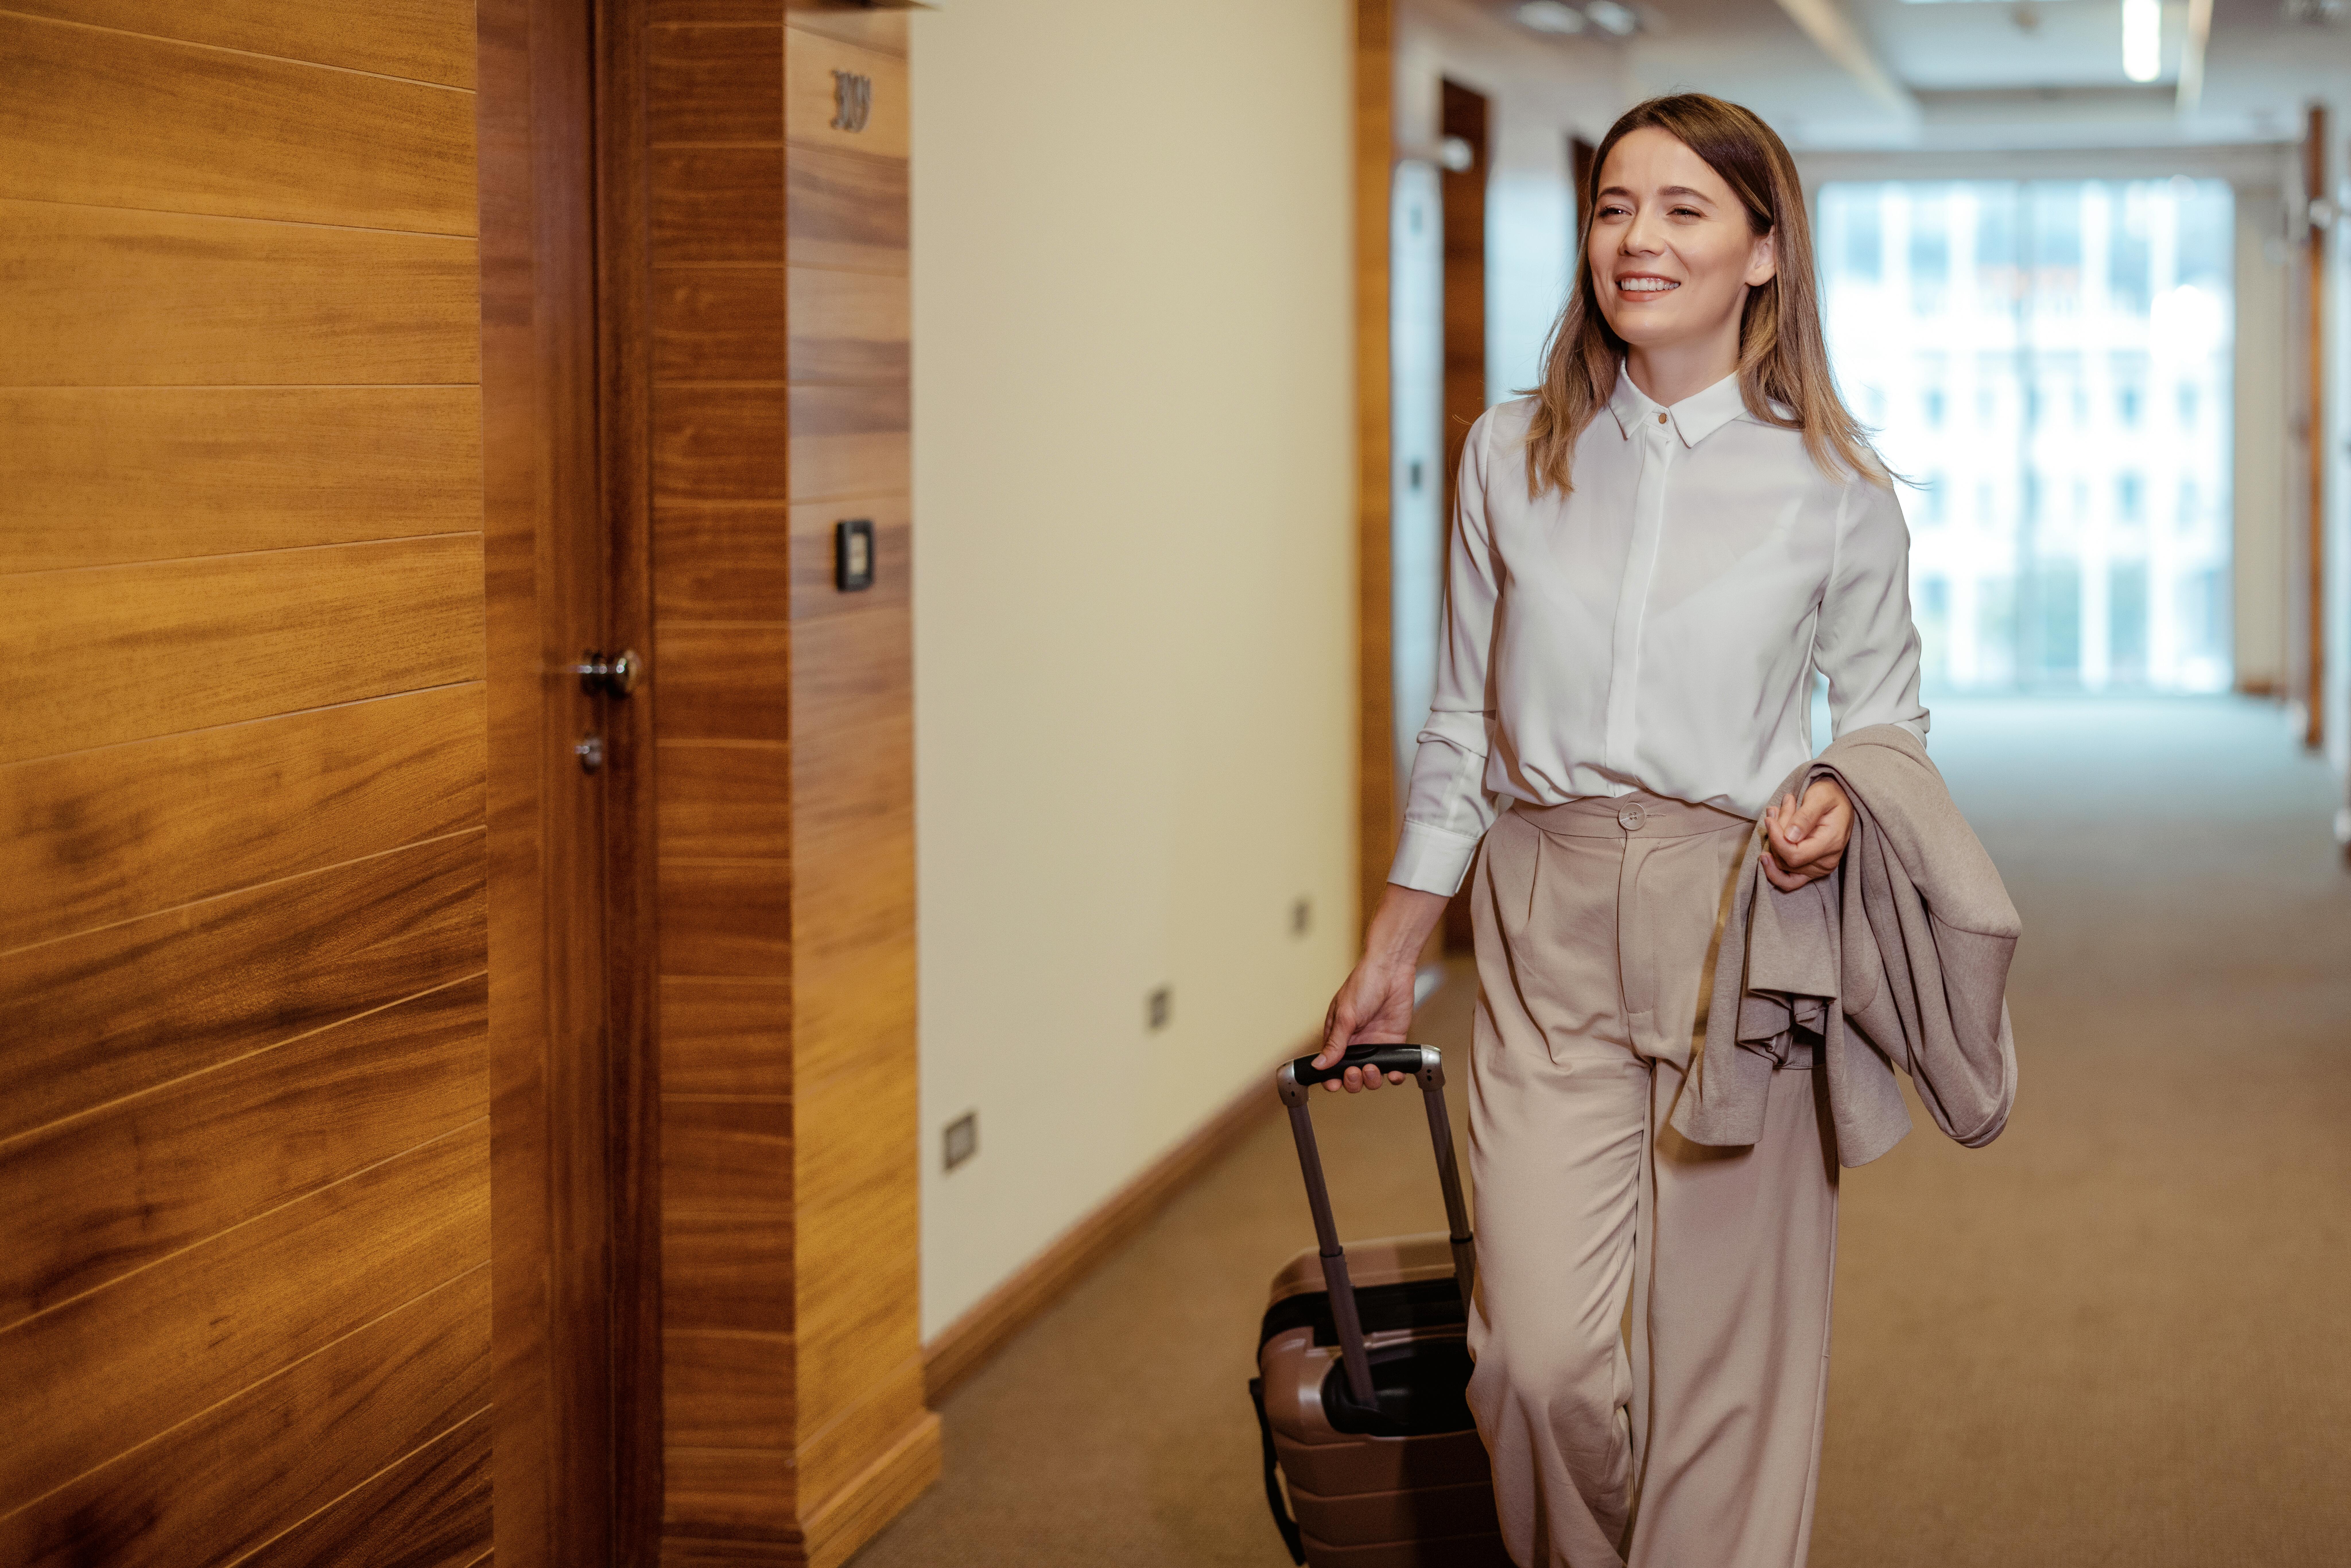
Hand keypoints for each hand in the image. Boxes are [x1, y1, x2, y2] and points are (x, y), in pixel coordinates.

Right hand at [1312, 885, 1447, 1092]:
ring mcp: (1374, 1045)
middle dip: (1352, 1080)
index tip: (1334, 1084)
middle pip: (1350, 1076)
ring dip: (1372, 1079)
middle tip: (1355, 1072)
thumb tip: (1319, 1065)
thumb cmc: (1364, 984)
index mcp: (1337, 1036)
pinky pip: (1393, 1067)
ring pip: (1371, 1076)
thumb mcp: (1346, 1015)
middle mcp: (1355, 1044)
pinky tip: (1394, 1073)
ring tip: (1373, 1068)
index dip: (1331, 1079)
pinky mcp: (1393, 1043)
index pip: (1330, 1065)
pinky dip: (1394, 1075)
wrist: (1392, 969)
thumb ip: (1335, 1043)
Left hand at [1760, 778, 1851, 891]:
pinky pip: (1789, 881)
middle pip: (1786, 860)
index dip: (1776, 839)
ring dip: (1774, 842)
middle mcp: (1826, 862)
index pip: (1794, 855)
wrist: (1840, 800)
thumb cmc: (1831, 796)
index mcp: (1831, 843)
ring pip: (1782, 865)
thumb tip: (1789, 837)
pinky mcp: (1810, 870)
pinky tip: (1766, 855)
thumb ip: (1805, 816)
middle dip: (1776, 835)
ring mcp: (1818, 869)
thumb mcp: (1820, 797)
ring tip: (1775, 816)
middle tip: (1776, 810)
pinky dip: (1774, 869)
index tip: (1769, 820)